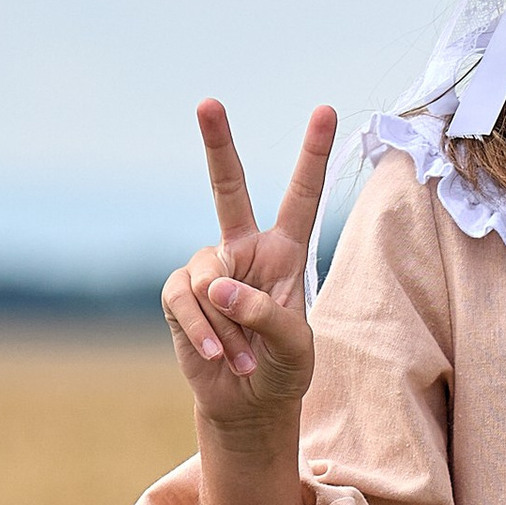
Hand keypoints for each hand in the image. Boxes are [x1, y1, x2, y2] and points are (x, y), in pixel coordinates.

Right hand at [161, 100, 337, 436]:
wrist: (247, 403)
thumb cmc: (283, 368)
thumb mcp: (296, 348)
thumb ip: (268, 314)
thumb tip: (217, 287)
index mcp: (286, 251)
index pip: (302, 196)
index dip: (313, 155)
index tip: (326, 110)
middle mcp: (245, 248)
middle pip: (228, 187)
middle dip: (217, 144)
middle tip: (208, 102)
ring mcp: (208, 268)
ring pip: (209, 279)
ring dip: (228, 327)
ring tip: (241, 358)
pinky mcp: (179, 293)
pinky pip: (185, 301)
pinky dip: (202, 332)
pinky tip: (216, 357)